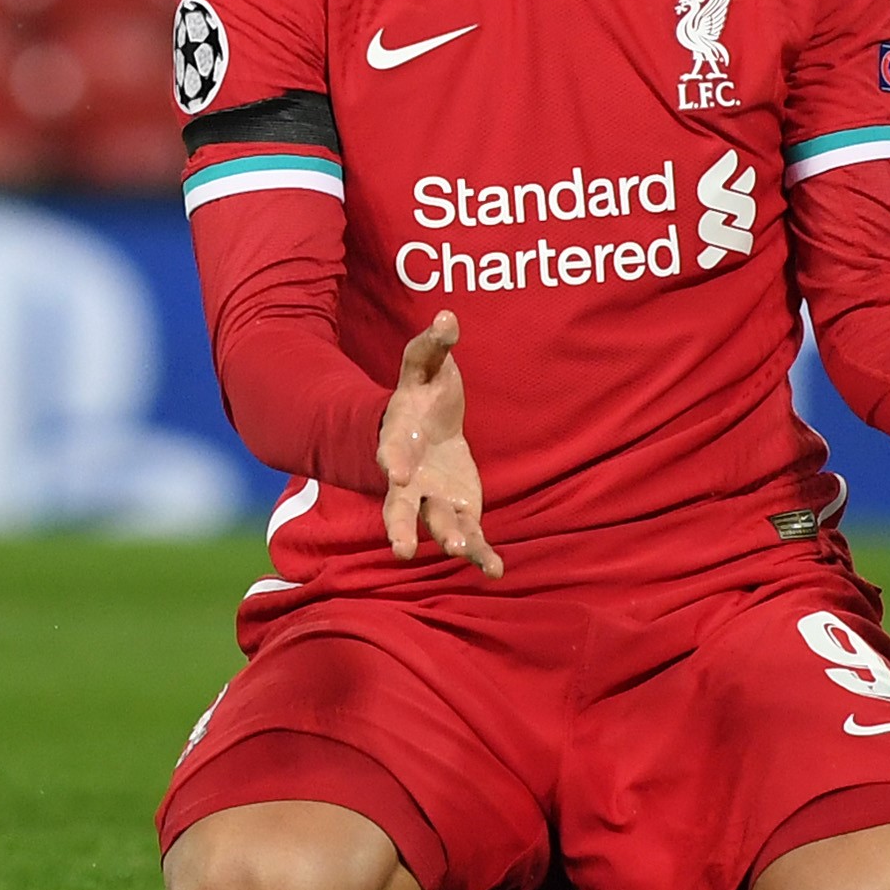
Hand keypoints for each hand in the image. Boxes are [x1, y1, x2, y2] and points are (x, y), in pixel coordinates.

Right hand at [377, 310, 501, 578]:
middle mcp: (410, 480)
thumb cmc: (424, 395)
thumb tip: (448, 318)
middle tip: (400, 547)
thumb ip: (432, 346)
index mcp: (398, 441)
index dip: (396, 459)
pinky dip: (481, 555)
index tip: (396, 469)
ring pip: (435, 525)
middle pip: (399, 507)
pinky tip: (496, 571)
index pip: (393, 452)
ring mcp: (433, 501)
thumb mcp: (425, 366)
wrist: (427, 429)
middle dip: (399, 525)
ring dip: (447, 537)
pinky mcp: (459, 514)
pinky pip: (469, 538)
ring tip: (460, 550)